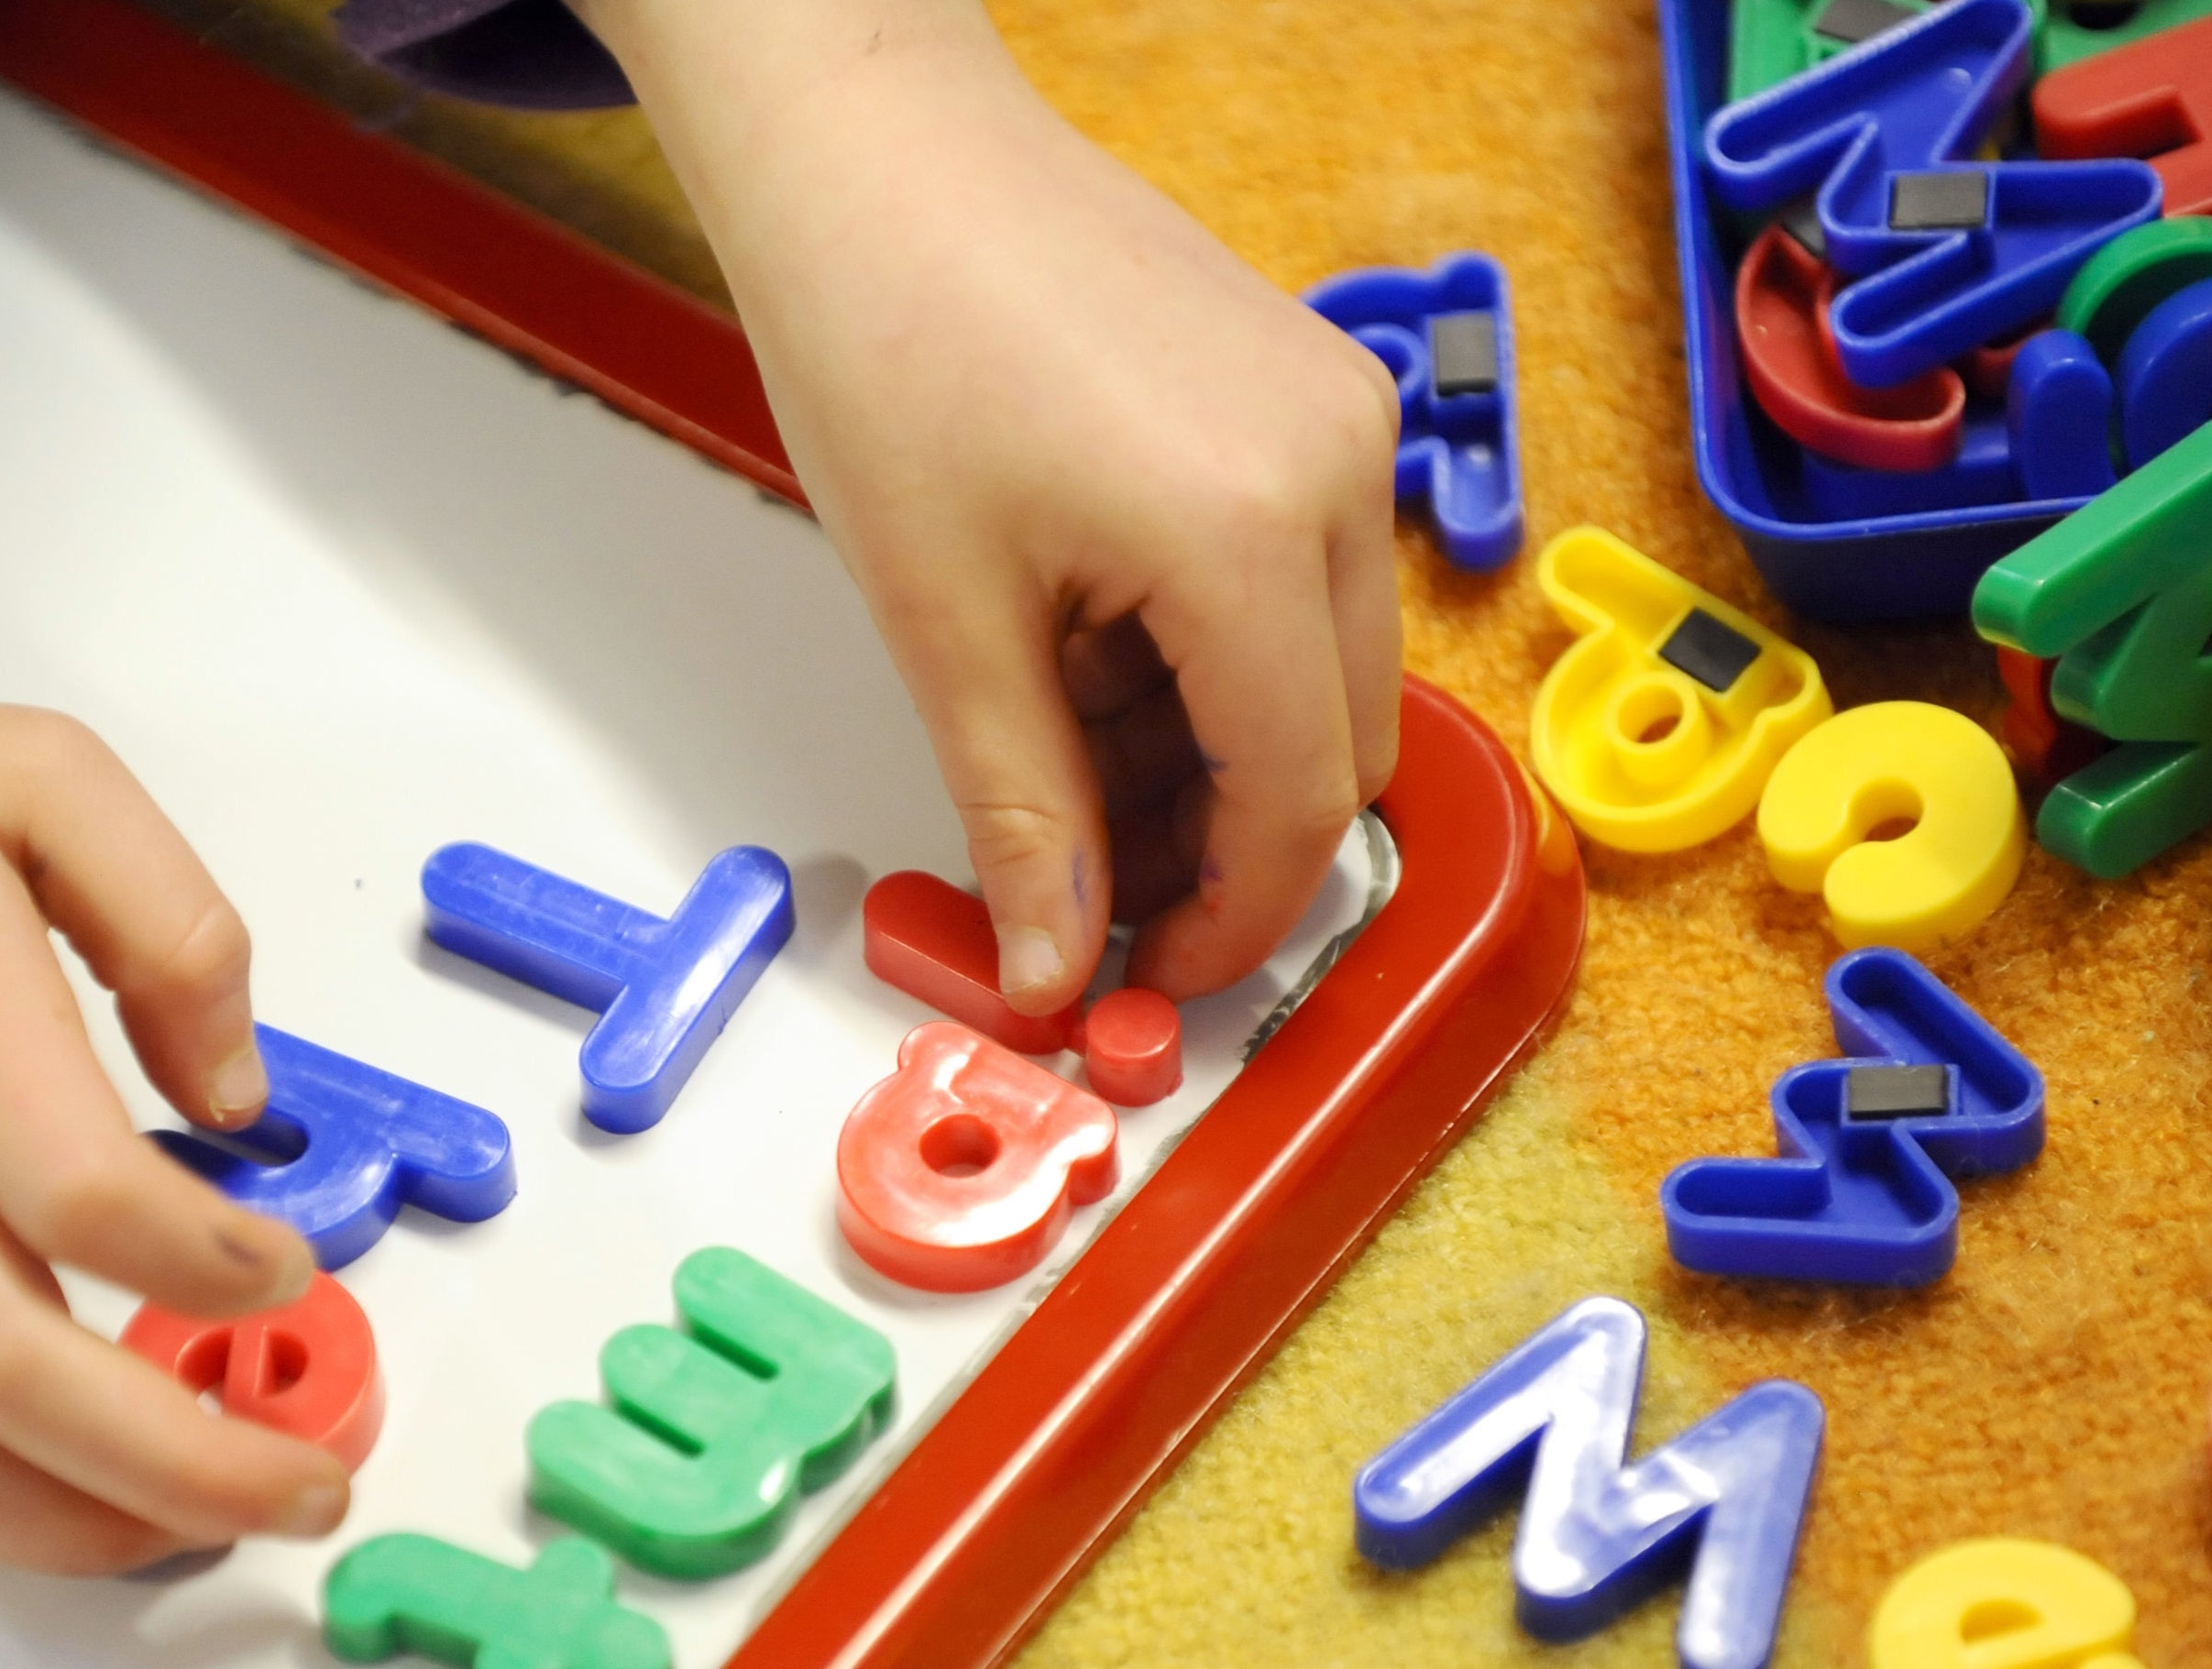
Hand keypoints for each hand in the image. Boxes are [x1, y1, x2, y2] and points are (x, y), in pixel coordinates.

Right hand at [0, 543, 341, 1572]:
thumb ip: (173, 923)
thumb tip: (238, 1096)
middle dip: (188, 1463)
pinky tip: (18, 1495)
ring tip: (184, 1527)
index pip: (90, 1201)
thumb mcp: (33, 776)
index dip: (213, 1270)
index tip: (287, 1272)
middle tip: (303, 1489)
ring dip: (67, 1525)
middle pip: (18, 1372)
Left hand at [577, 0, 1401, 1011]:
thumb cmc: (888, 334)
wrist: (875, 152)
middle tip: (1089, 883)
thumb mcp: (944, 622)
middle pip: (1336, 742)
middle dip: (1221, 842)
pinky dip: (1209, 652)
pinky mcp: (1304, 392)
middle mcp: (1335, 467)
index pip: (1297, 799)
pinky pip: (1296, 575)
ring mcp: (1334, 417)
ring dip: (1209, 750)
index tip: (1146, 973)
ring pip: (1320, 667)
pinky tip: (1090, 647)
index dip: (1227, 919)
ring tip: (1058, 747)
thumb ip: (1022, 813)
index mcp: (1249, 531)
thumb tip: (1055, 965)